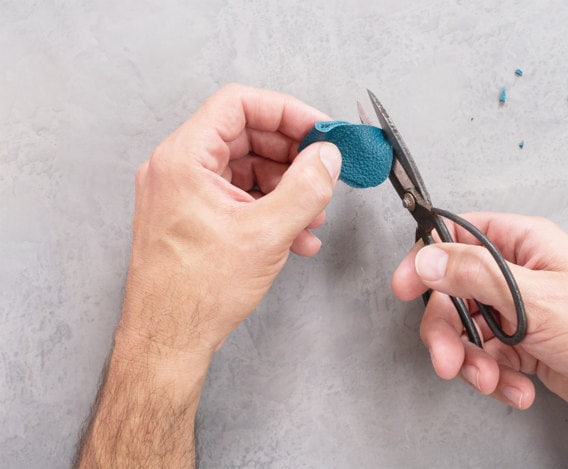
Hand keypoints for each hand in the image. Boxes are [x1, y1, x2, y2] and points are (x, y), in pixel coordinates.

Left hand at [119, 83, 340, 365]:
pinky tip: (299, 235)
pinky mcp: (194, 217)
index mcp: (184, 158)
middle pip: (246, 136)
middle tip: (324, 170)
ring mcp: (185, 194)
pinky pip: (240, 197)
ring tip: (315, 214)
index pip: (239, 104)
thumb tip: (327, 158)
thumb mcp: (266, 234)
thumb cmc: (197, 292)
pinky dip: (271, 209)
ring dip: (286, 187)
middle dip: (292, 155)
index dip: (286, 111)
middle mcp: (179, 169)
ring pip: (246, 169)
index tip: (319, 130)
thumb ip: (306, 188)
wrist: (168, 340)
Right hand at [392, 213, 567, 463]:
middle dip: (447, 332)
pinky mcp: (522, 346)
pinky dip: (495, 377)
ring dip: (471, 361)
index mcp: (521, 244)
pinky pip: (487, 358)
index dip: (426, 260)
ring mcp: (517, 312)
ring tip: (490, 380)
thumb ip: (475, 275)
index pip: (456, 239)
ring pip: (467, 331)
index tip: (404, 286)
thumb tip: (428, 258)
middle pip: (454, 294)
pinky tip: (517, 389)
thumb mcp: (535, 298)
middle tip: (447, 358)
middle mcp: (515, 275)